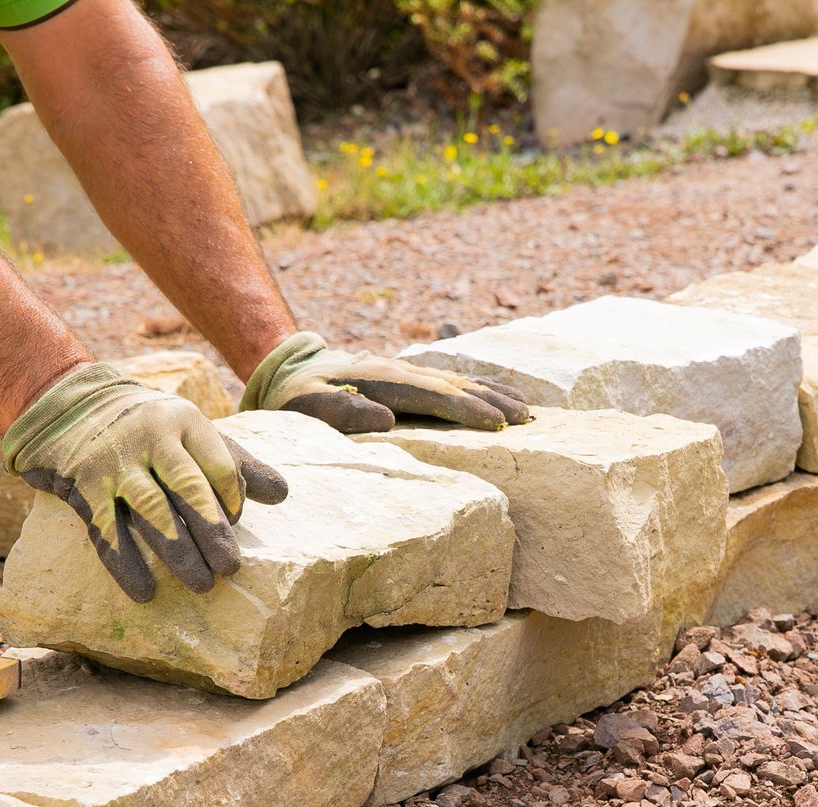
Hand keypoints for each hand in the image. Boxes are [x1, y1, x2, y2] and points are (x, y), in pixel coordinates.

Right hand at [3, 362, 287, 602]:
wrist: (68, 404)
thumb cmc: (148, 426)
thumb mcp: (192, 431)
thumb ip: (236, 463)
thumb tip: (282, 494)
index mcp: (185, 422)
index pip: (221, 467)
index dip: (233, 501)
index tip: (235, 523)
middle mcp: (151, 437)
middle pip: (190, 490)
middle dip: (213, 533)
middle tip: (230, 569)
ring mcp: (115, 461)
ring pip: (153, 511)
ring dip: (178, 552)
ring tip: (201, 584)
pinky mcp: (83, 484)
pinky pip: (108, 530)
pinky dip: (126, 564)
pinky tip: (145, 591)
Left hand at [240, 331, 530, 433]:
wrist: (289, 371)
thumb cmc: (295, 399)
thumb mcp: (306, 407)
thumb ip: (340, 411)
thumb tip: (385, 417)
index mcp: (382, 381)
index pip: (433, 395)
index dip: (467, 409)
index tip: (498, 423)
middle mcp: (401, 372)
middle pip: (455, 385)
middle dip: (494, 401)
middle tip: (528, 419)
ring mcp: (407, 372)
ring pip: (458, 382)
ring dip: (494, 394)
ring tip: (527, 411)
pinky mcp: (409, 378)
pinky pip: (450, 384)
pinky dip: (479, 391)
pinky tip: (498, 400)